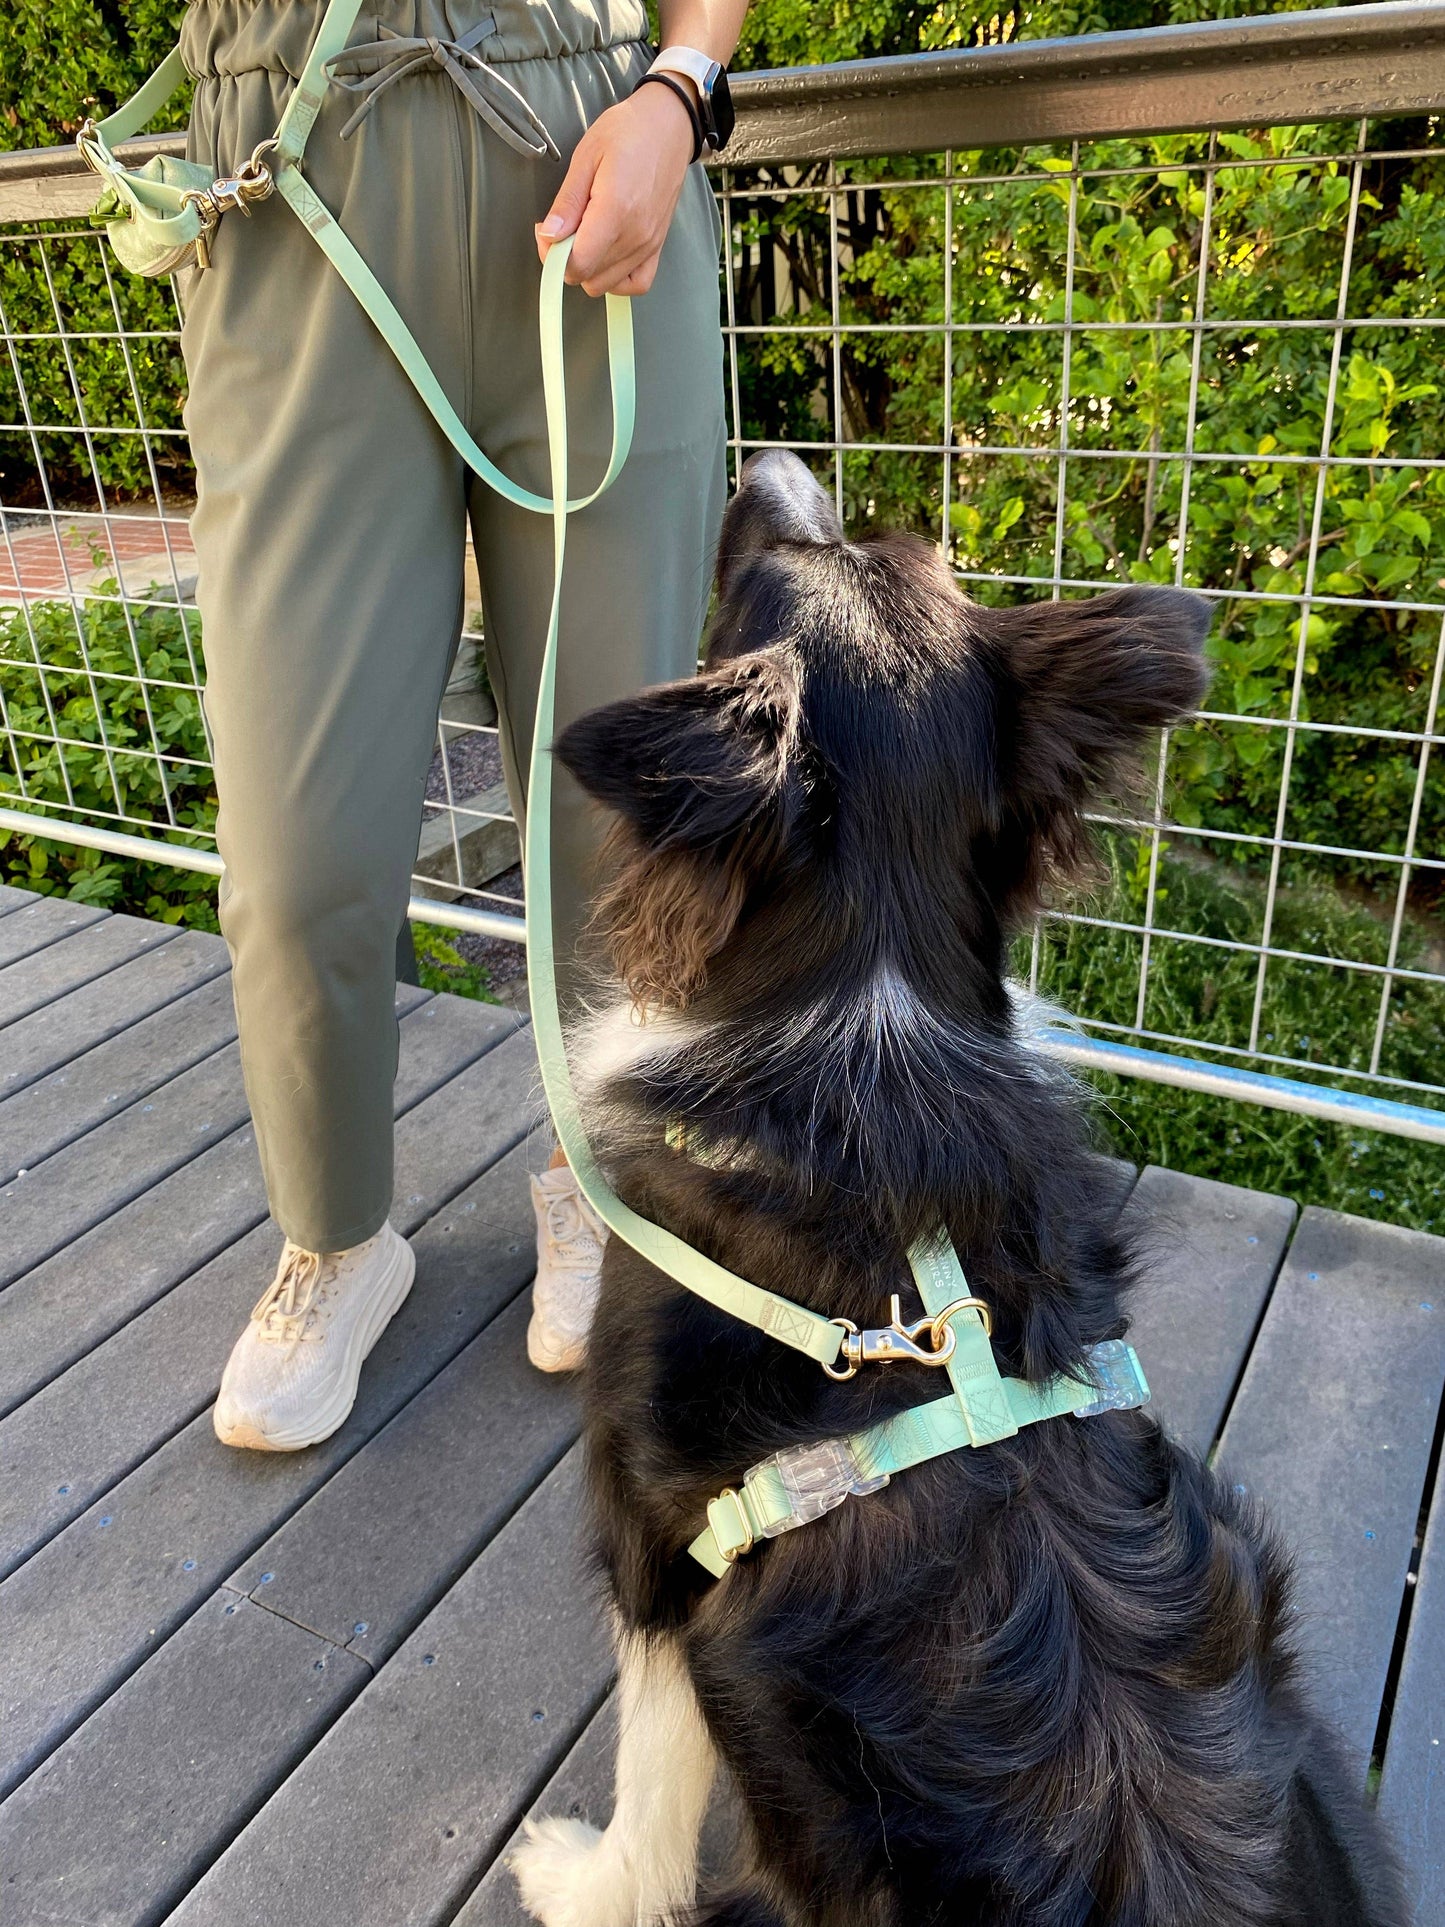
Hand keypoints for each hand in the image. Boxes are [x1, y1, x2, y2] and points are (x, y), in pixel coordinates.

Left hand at [535, 83, 696, 296]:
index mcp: (615, 210)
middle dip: (566, 261)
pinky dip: (617, 280)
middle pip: (589, 278)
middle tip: (563, 230)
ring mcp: (649, 244)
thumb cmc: (628, 133)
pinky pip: (636, 284)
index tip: (547, 233)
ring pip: (607, 284)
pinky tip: (606, 258)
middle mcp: (635, 235)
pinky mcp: (657, 247)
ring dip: (588, 269)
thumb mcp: (586, 157)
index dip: (553, 256)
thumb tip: (549, 235)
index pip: (577, 264)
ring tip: (584, 237)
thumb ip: (567, 203)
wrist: (668, 126)